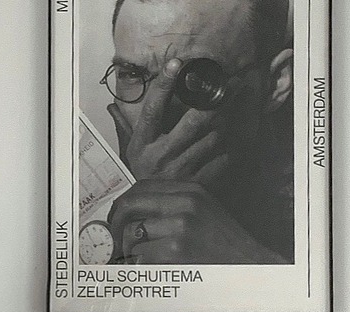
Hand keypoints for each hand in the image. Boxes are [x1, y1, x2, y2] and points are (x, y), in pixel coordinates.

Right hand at [105, 54, 233, 188]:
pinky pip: (223, 158)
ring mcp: (180, 171)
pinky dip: (230, 148)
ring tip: (231, 112)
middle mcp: (159, 157)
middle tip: (231, 85)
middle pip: (195, 120)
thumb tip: (118, 103)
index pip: (152, 108)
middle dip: (216, 100)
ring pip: (214, 136)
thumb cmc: (146, 170)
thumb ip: (133, 122)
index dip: (164, 84)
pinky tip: (229, 141)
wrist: (150, 211)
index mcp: (142, 144)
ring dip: (225, 122)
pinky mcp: (197, 184)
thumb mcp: (135, 147)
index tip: (176, 62)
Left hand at [107, 177, 285, 263]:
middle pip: (130, 205)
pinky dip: (140, 265)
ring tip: (138, 259)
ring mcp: (180, 227)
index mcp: (190, 191)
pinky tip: (151, 268)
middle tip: (113, 240)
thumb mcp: (204, 210)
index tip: (116, 218)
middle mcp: (184, 204)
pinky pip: (141, 256)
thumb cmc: (224, 243)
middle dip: (115, 224)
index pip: (142, 187)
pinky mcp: (176, 251)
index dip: (123, 203)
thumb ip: (175, 205)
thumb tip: (137, 212)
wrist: (248, 264)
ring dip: (130, 251)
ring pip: (132, 234)